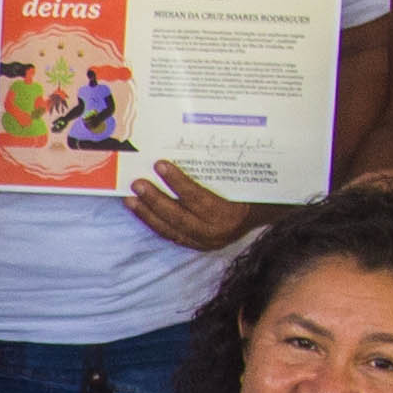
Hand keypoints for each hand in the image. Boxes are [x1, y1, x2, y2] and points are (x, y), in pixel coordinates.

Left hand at [124, 165, 261, 251]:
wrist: (263, 214)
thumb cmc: (252, 191)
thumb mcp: (240, 179)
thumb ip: (218, 171)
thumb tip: (189, 146)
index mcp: (230, 214)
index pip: (198, 198)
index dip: (178, 183)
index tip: (160, 165)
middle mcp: (216, 233)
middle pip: (179, 217)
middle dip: (155, 200)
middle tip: (137, 183)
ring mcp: (205, 242)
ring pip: (171, 229)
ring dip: (148, 214)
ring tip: (130, 199)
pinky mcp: (197, 245)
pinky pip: (171, 235)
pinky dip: (154, 223)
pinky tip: (141, 211)